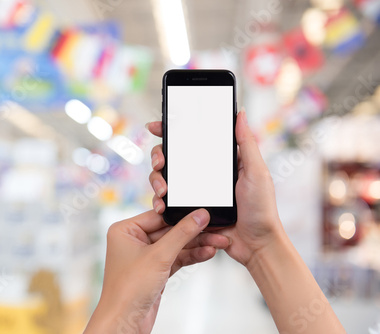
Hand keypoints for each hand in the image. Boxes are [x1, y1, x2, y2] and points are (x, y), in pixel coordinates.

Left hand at [84, 210, 229, 333]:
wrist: (125, 321)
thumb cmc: (128, 289)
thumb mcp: (159, 256)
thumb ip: (182, 233)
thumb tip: (199, 215)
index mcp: (125, 230)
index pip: (160, 216)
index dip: (183, 214)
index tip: (204, 212)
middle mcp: (134, 240)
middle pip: (170, 231)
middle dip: (194, 233)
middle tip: (216, 230)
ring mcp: (145, 256)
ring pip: (176, 245)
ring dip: (197, 245)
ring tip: (219, 243)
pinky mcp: (155, 270)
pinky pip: (176, 258)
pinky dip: (191, 256)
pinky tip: (207, 253)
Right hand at [147, 110, 285, 266]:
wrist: (255, 244)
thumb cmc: (261, 208)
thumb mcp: (256, 171)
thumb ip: (246, 143)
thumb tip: (239, 113)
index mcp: (219, 161)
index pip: (192, 140)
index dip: (172, 131)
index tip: (158, 127)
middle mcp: (203, 174)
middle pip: (172, 157)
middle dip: (159, 156)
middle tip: (160, 162)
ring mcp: (194, 192)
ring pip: (165, 178)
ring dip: (156, 180)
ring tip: (161, 189)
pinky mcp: (189, 210)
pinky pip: (168, 201)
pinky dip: (160, 201)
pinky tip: (160, 206)